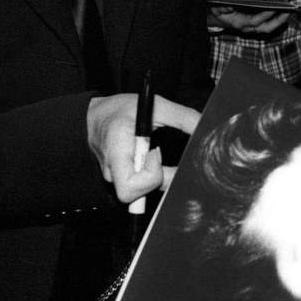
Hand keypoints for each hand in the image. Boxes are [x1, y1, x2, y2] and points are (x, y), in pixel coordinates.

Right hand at [86, 94, 200, 204]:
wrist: (94, 118)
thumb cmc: (120, 110)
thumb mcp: (153, 105)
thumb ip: (182, 117)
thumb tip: (205, 128)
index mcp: (116, 153)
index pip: (130, 186)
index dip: (150, 175)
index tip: (156, 151)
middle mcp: (113, 173)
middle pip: (138, 195)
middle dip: (159, 179)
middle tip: (161, 155)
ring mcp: (116, 180)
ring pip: (141, 193)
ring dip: (157, 178)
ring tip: (157, 154)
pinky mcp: (122, 181)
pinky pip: (141, 188)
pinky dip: (153, 178)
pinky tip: (157, 163)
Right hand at [209, 6, 289, 35]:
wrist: (216, 19)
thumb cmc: (218, 13)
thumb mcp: (217, 9)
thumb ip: (222, 8)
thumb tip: (229, 7)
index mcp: (240, 23)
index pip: (255, 21)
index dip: (265, 15)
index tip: (274, 8)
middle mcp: (247, 27)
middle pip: (266, 28)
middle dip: (278, 21)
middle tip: (287, 12)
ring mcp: (251, 28)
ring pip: (268, 27)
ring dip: (279, 21)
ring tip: (288, 12)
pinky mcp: (254, 26)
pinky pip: (267, 25)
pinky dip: (275, 20)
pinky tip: (281, 13)